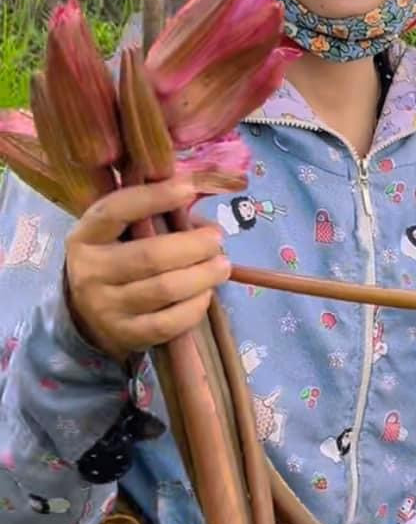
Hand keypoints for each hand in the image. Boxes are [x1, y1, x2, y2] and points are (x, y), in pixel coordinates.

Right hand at [64, 178, 230, 363]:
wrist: (89, 315)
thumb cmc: (115, 261)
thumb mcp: (118, 234)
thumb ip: (150, 217)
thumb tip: (203, 215)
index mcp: (85, 236)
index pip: (116, 211)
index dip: (154, 198)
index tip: (188, 188)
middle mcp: (89, 272)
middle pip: (150, 256)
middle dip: (193, 246)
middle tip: (217, 239)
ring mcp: (106, 307)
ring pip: (164, 290)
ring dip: (203, 276)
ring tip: (222, 266)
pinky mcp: (126, 335)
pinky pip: (169, 323)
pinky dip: (195, 307)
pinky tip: (206, 294)